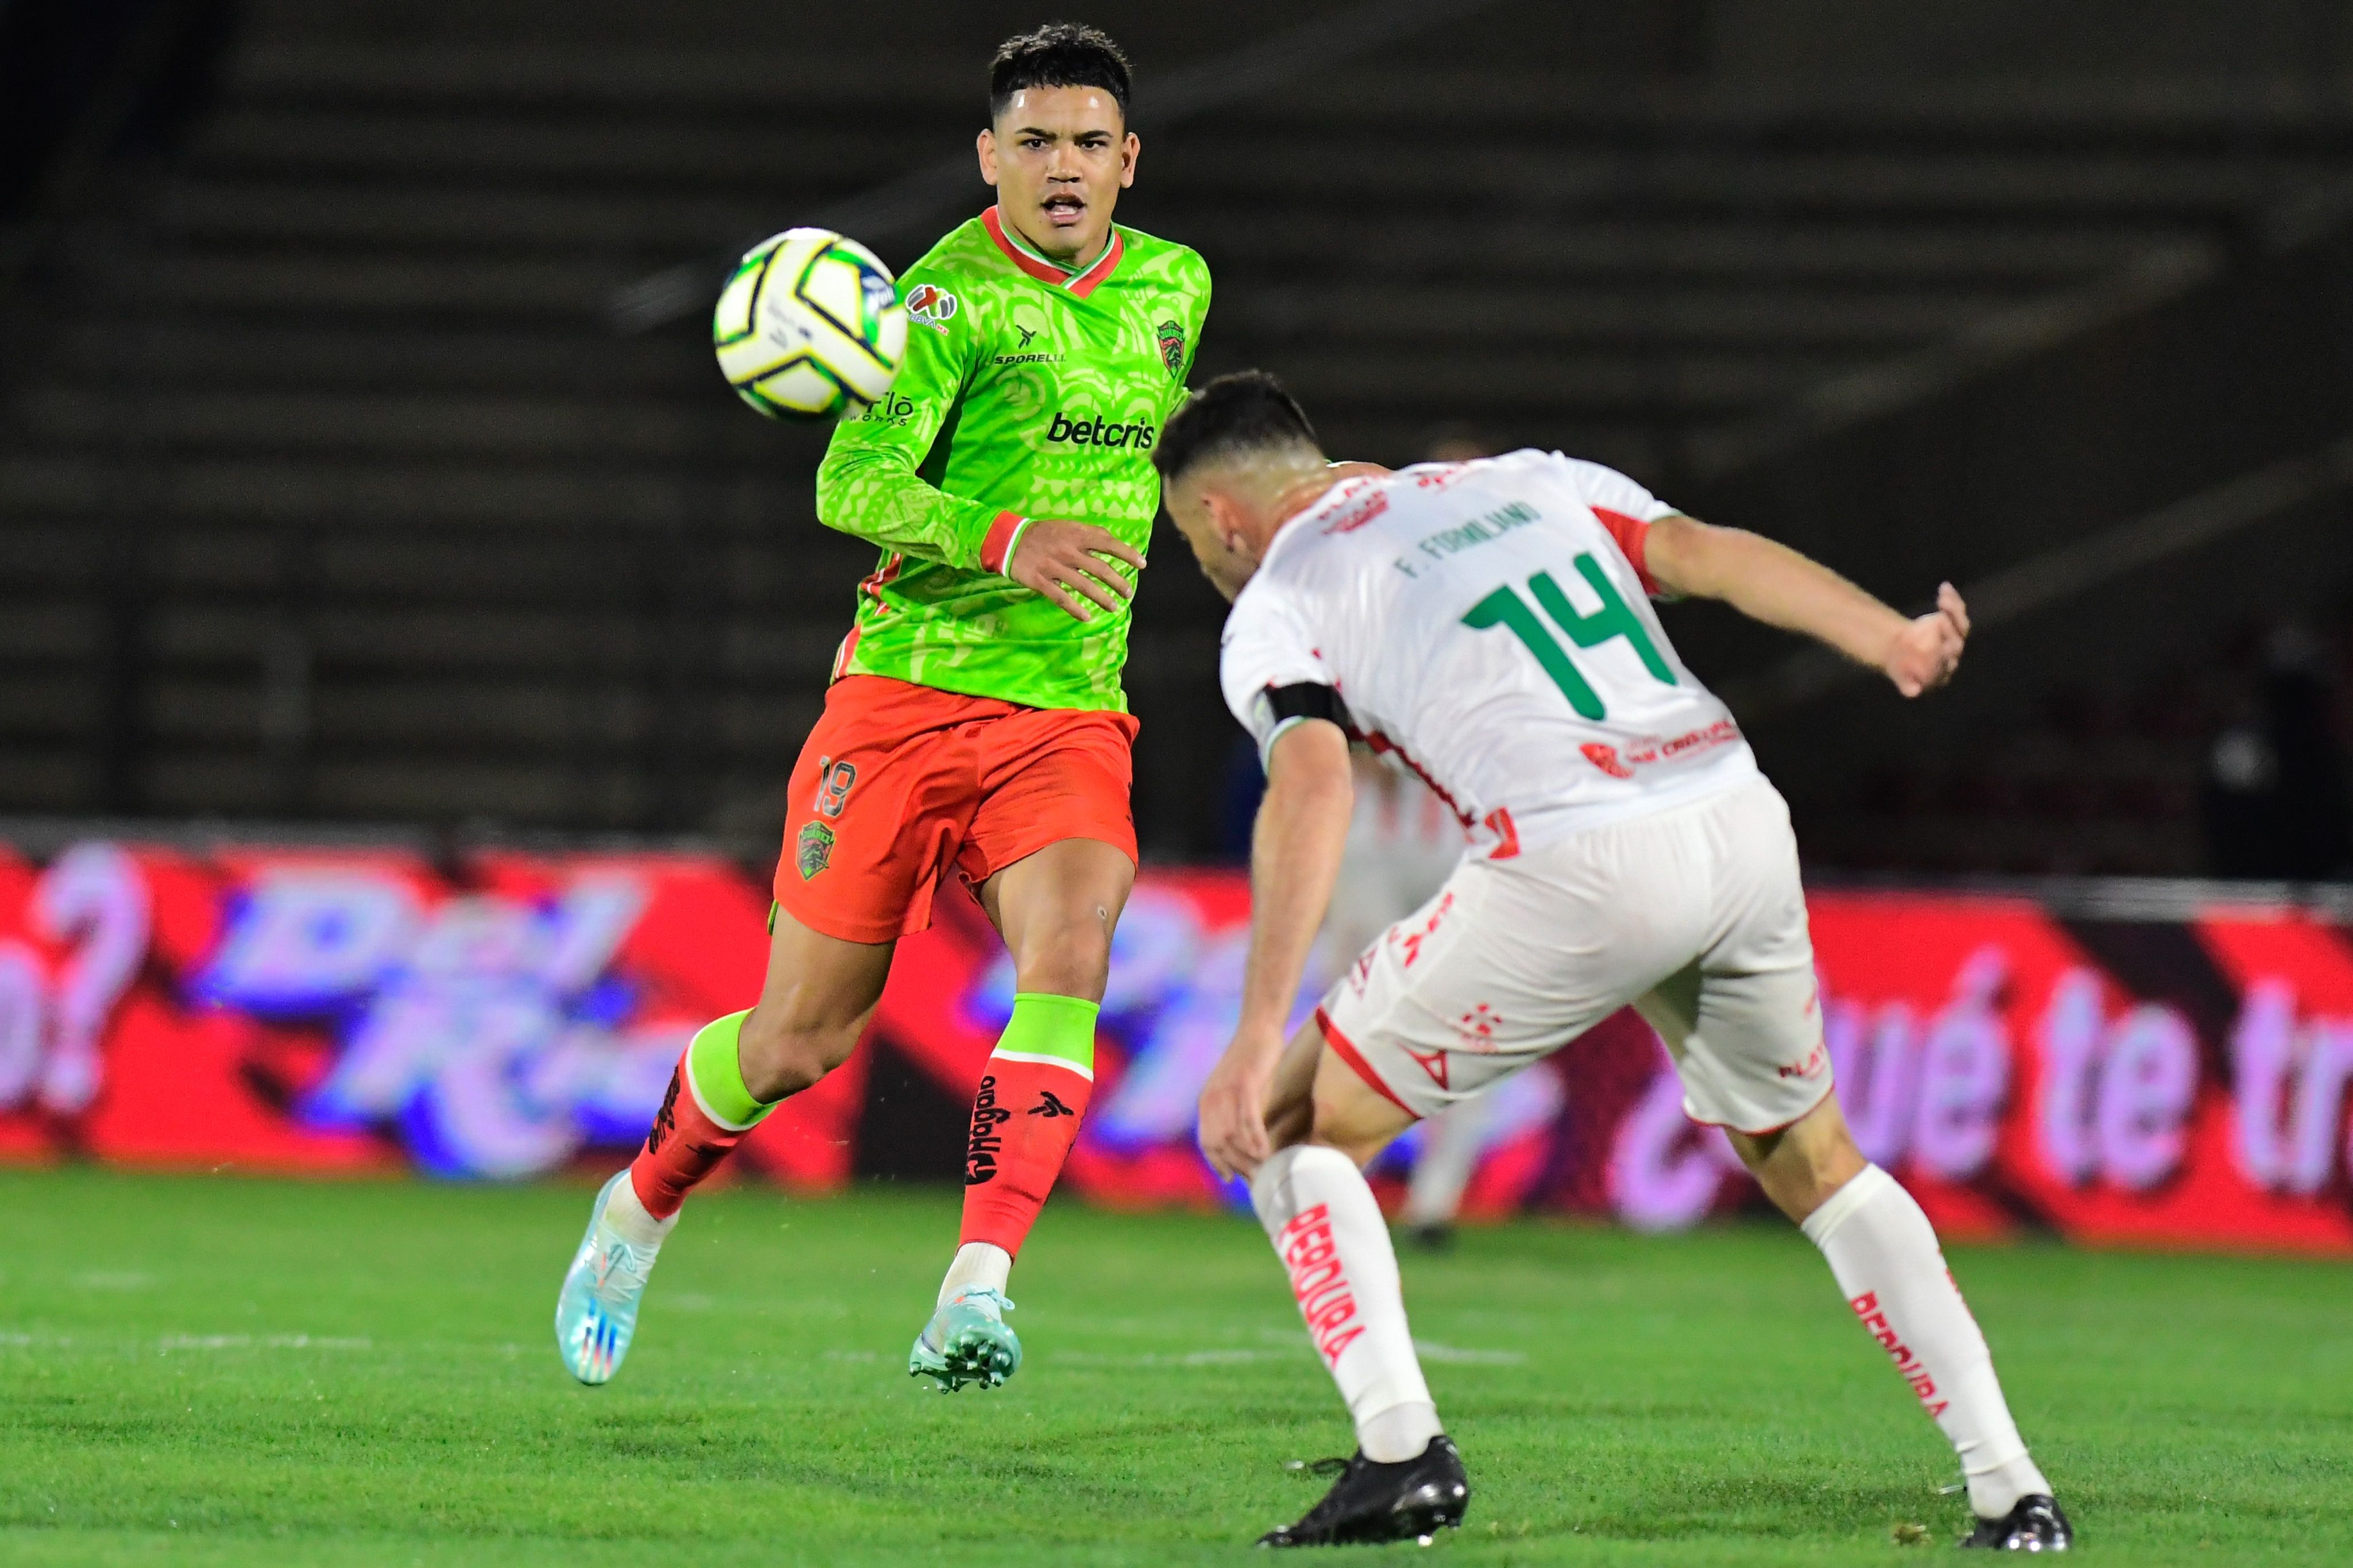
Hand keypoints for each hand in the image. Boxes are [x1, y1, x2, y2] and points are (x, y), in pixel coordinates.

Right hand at [1009, 520, 1144, 621]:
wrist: (1008, 539)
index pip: (1108, 543)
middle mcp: (1068, 551)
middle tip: (1129, 593)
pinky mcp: (1041, 581)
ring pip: (1084, 586)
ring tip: (1114, 607)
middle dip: (1118, 582)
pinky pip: (1061, 598)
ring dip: (1101, 598)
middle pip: (1100, 569)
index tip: (1142, 564)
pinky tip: (1087, 618)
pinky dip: (1075, 609)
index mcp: (1076, 535)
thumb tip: (1111, 541)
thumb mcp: (1066, 526)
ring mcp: (1054, 567)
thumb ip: (1088, 533)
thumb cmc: (1042, 533)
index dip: (1127, 554)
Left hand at [1197, 1026, 1282, 1180]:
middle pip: (1220, 1143)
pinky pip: (1248, 1119)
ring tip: (1264, 1169)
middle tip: (1256, 1178)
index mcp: (1206, 1102)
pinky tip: (1266, 1152)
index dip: (1218, 1163)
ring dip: (1248, 1157)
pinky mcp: (1244, 1084)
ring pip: (1233, 1135)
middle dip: (1237, 1164)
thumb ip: (1236, 1116)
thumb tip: (1246, 1146)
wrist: (1258, 1029)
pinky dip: (1256, 1139)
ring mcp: (1226, 1091)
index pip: (1206, 1142)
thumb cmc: (1254, 1063)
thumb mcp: (1238, 1092)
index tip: (1231, 1179)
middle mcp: (1212, 1099)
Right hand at [1882, 582, 1969, 697]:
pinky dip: (1951, 598)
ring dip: (1953, 610)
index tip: (1939, 647)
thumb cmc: (1902, 666)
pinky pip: (1955, 609)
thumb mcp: (1901, 677)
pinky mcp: (1952, 620)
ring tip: (1942, 598)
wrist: (1903, 652)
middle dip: (1950, 630)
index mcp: (1944, 668)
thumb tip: (1912, 692)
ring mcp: (1955, 635)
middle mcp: (1954, 652)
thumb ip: (1907, 685)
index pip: (1948, 661)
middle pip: (1957, 640)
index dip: (1945, 654)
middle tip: (1941, 619)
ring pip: (1960, 623)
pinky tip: (1944, 587)